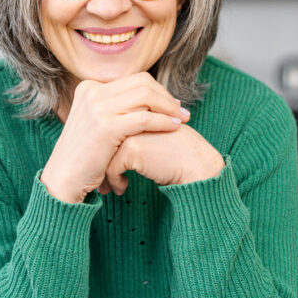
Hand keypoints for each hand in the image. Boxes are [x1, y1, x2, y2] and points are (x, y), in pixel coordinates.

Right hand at [40, 72, 190, 203]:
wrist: (64, 179)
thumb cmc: (85, 156)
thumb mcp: (96, 123)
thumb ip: (116, 108)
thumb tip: (151, 98)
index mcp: (89, 88)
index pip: (134, 79)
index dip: (158, 91)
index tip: (173, 105)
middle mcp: (92, 92)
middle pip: (142, 83)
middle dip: (166, 96)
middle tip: (182, 112)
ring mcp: (97, 107)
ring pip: (146, 96)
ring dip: (168, 107)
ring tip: (182, 120)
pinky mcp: (105, 126)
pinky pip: (144, 118)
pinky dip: (163, 121)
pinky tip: (174, 128)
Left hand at [101, 124, 225, 194]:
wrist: (197, 166)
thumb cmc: (178, 154)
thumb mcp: (155, 135)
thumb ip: (136, 131)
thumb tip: (110, 145)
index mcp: (138, 108)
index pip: (110, 126)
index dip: (106, 147)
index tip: (103, 164)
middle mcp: (133, 114)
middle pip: (103, 138)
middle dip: (100, 160)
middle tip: (99, 179)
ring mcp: (131, 129)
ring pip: (105, 153)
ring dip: (104, 173)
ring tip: (106, 188)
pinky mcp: (133, 147)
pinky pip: (112, 167)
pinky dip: (115, 180)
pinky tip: (121, 190)